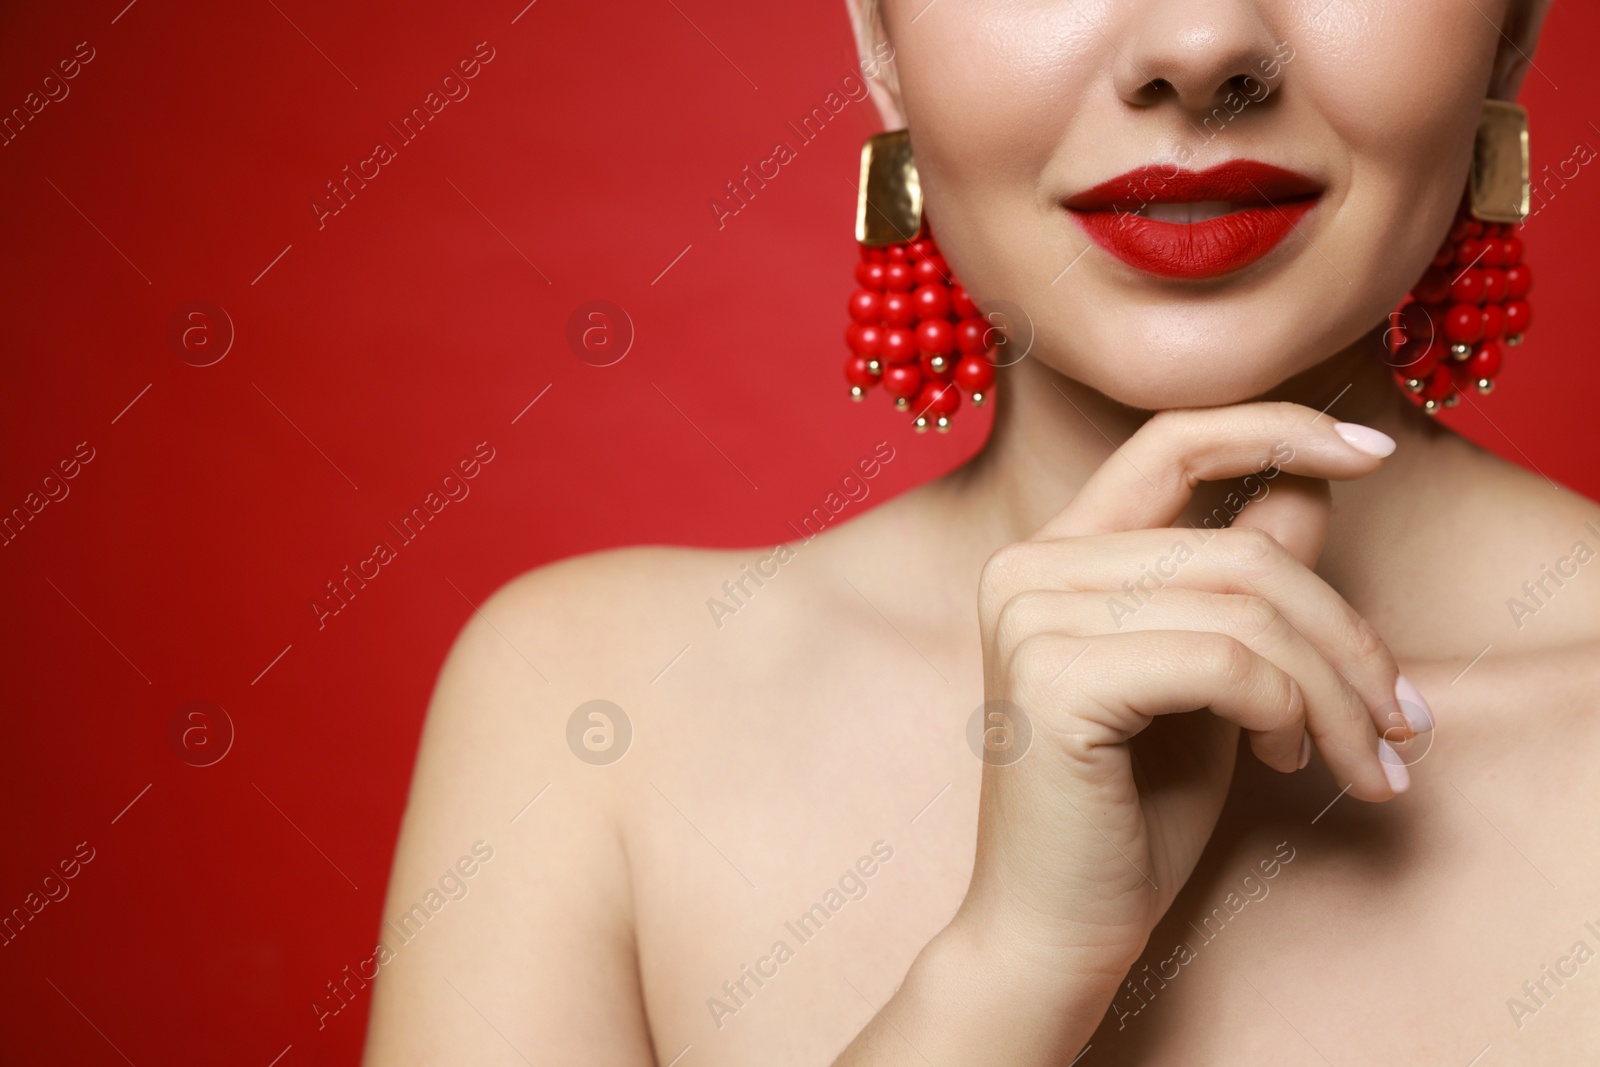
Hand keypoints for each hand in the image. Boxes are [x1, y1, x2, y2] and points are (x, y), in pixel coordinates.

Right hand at [951, 403, 1421, 1041]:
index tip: (1373, 453)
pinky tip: (1285, 763)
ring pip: (1246, 608)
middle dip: (1347, 636)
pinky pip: (1225, 662)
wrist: (1057, 928)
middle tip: (1402, 720)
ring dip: (1334, 690)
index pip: (1168, 443)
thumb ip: (1242, 585)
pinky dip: (1288, 713)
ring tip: (1359, 757)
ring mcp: (1030, 615)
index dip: (1275, 431)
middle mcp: (1029, 567)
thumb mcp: (1210, 681)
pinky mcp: (1053, 675)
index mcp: (1055, 555)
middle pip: (1242, 550)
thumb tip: (1311, 489)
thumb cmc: (1133, 812)